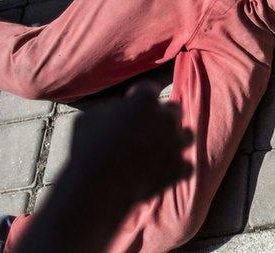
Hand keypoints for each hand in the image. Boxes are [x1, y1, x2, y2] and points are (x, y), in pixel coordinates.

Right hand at [64, 82, 193, 204]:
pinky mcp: (179, 168)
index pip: (148, 90)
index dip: (137, 97)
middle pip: (174, 110)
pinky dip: (177, 169)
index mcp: (144, 100)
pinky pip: (187, 166)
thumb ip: (111, 111)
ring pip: (187, 136)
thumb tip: (118, 113)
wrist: (96, 185)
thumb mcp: (89, 119)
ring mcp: (175, 143)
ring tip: (160, 150)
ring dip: (176, 141)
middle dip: (162, 117)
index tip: (130, 106)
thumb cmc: (87, 149)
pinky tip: (164, 173)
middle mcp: (166, 118)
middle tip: (148, 129)